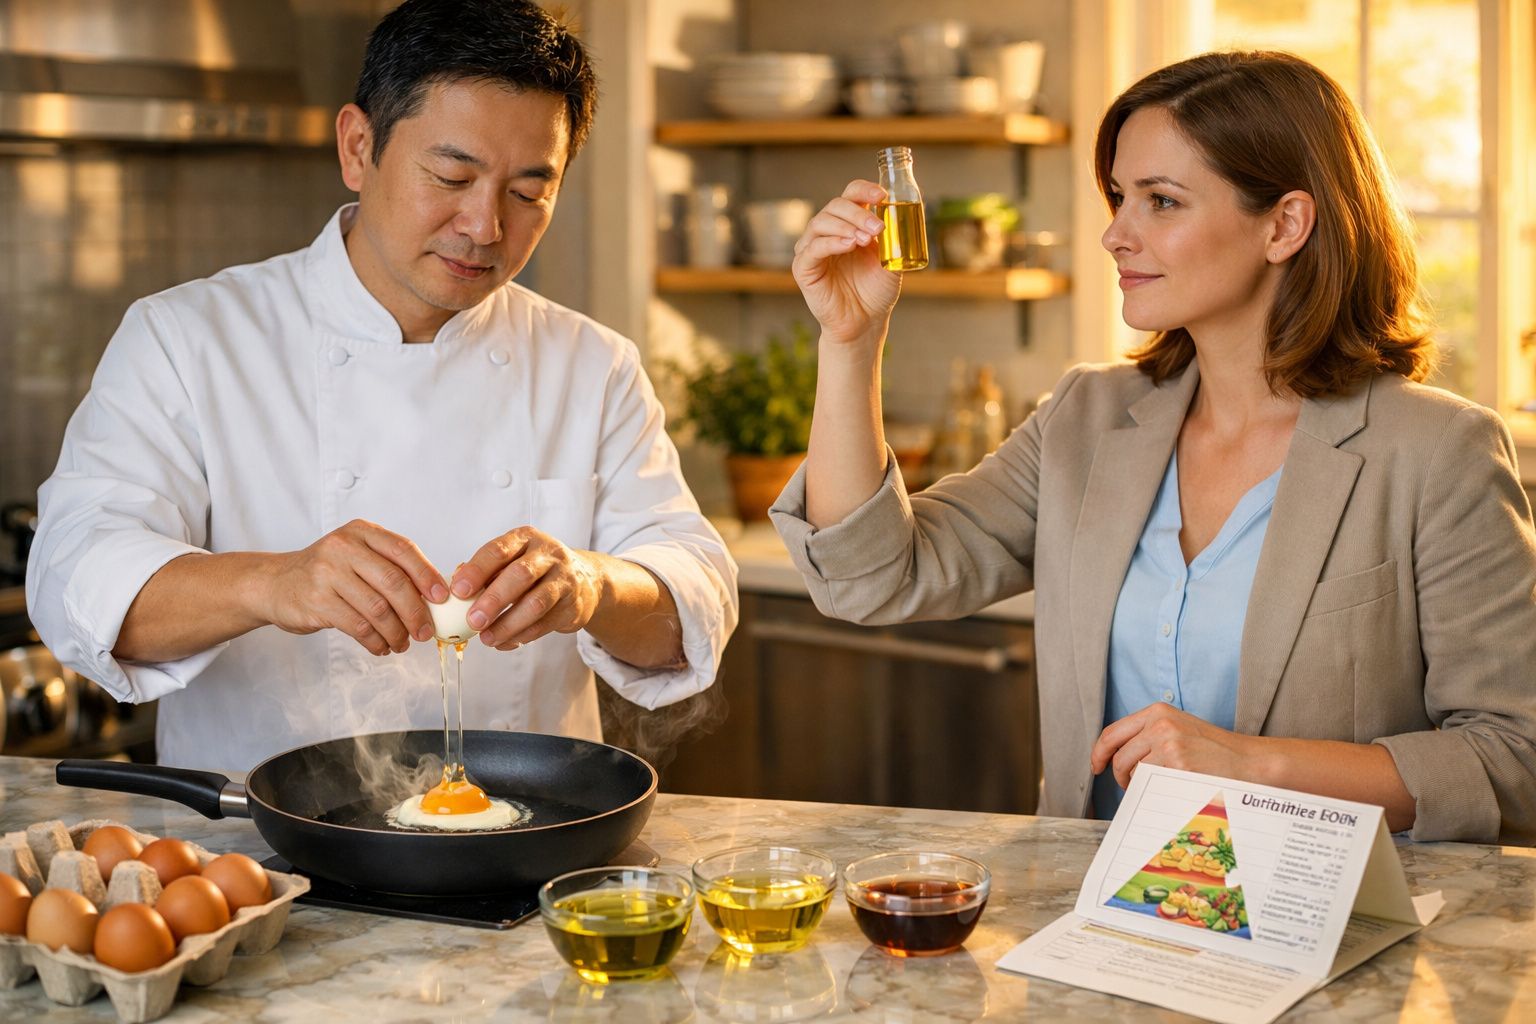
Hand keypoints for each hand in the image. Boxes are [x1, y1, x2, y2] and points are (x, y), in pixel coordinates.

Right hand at [260, 520, 446, 655]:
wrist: (275, 583)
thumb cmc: (327, 572)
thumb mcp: (356, 555)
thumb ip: (390, 567)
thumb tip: (434, 596)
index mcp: (362, 532)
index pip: (403, 550)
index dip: (427, 575)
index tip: (442, 598)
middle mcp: (344, 547)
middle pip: (393, 582)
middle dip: (416, 612)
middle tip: (425, 632)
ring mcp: (327, 573)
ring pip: (377, 609)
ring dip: (397, 632)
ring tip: (403, 643)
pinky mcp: (316, 601)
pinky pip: (358, 626)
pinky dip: (376, 641)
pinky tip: (382, 647)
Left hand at [451, 527, 604, 649]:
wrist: (584, 581)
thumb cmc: (536, 571)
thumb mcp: (513, 560)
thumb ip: (486, 572)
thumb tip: (456, 588)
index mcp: (526, 538)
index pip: (498, 550)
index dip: (477, 571)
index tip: (458, 591)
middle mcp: (548, 555)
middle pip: (520, 575)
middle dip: (493, 600)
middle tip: (473, 621)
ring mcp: (564, 579)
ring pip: (536, 603)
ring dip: (508, 624)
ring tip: (487, 639)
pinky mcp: (572, 605)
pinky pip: (545, 623)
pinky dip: (522, 635)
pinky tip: (505, 642)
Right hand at [791, 179, 902, 345]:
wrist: (865, 322)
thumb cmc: (875, 291)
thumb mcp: (891, 261)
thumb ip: (894, 239)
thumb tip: (900, 216)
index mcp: (849, 224)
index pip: (850, 195)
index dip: (864, 189)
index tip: (882, 195)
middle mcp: (828, 232)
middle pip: (835, 205)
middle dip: (858, 213)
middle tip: (877, 228)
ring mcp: (813, 248)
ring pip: (821, 222)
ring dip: (846, 226)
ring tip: (864, 240)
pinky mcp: (804, 268)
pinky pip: (813, 248)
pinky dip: (831, 242)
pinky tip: (848, 245)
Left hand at [1090, 704, 1256, 788]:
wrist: (1250, 760)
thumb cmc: (1214, 750)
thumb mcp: (1179, 729)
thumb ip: (1149, 736)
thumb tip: (1115, 758)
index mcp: (1157, 711)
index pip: (1113, 732)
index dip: (1099, 753)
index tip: (1096, 767)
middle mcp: (1160, 724)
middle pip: (1120, 756)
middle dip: (1120, 776)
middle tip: (1130, 786)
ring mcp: (1169, 744)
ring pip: (1134, 773)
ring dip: (1139, 786)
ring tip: (1158, 787)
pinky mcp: (1179, 765)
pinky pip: (1152, 785)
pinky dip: (1155, 792)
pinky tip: (1170, 791)